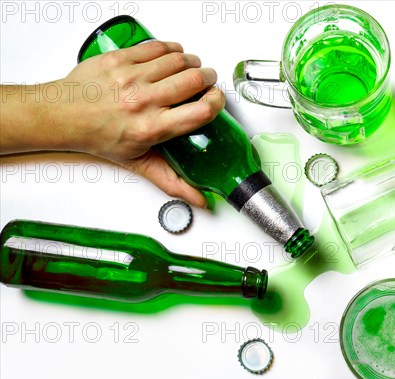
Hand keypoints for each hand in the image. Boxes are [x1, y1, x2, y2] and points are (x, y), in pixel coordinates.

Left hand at [0, 41, 224, 207]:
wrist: (63, 115)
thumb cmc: (99, 137)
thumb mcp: (139, 163)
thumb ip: (173, 182)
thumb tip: (199, 200)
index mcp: (151, 128)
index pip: (200, 111)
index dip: (216, 102)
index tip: (215, 101)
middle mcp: (142, 101)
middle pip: (194, 79)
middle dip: (207, 78)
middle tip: (206, 82)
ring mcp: (131, 77)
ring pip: (178, 60)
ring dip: (191, 62)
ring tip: (191, 69)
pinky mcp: (121, 59)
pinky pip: (157, 47)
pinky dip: (171, 50)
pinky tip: (172, 57)